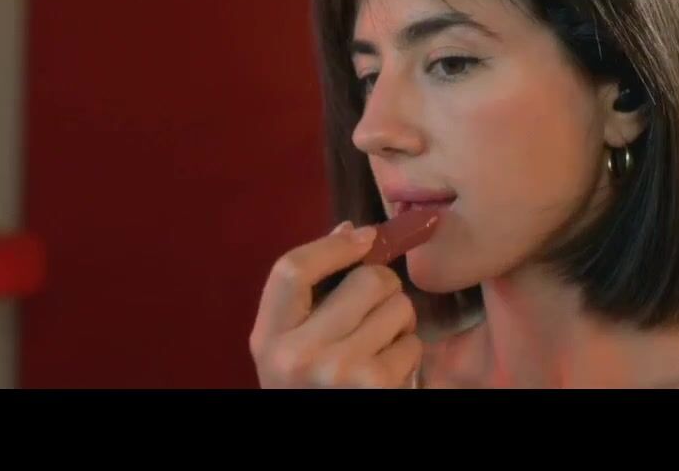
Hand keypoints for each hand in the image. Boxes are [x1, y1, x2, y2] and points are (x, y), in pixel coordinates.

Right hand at [250, 222, 422, 387]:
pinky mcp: (374, 385)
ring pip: (398, 308)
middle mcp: (296, 354)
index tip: (364, 238)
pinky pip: (412, 344)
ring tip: (378, 346)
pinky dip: (408, 353)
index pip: (291, 269)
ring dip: (398, 323)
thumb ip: (312, 295)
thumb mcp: (293, 347)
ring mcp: (336, 371)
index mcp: (267, 338)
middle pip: (365, 280)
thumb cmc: (311, 387)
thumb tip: (352, 233)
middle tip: (375, 311)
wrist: (318, 446)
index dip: (333, 246)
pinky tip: (388, 371)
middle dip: (383, 289)